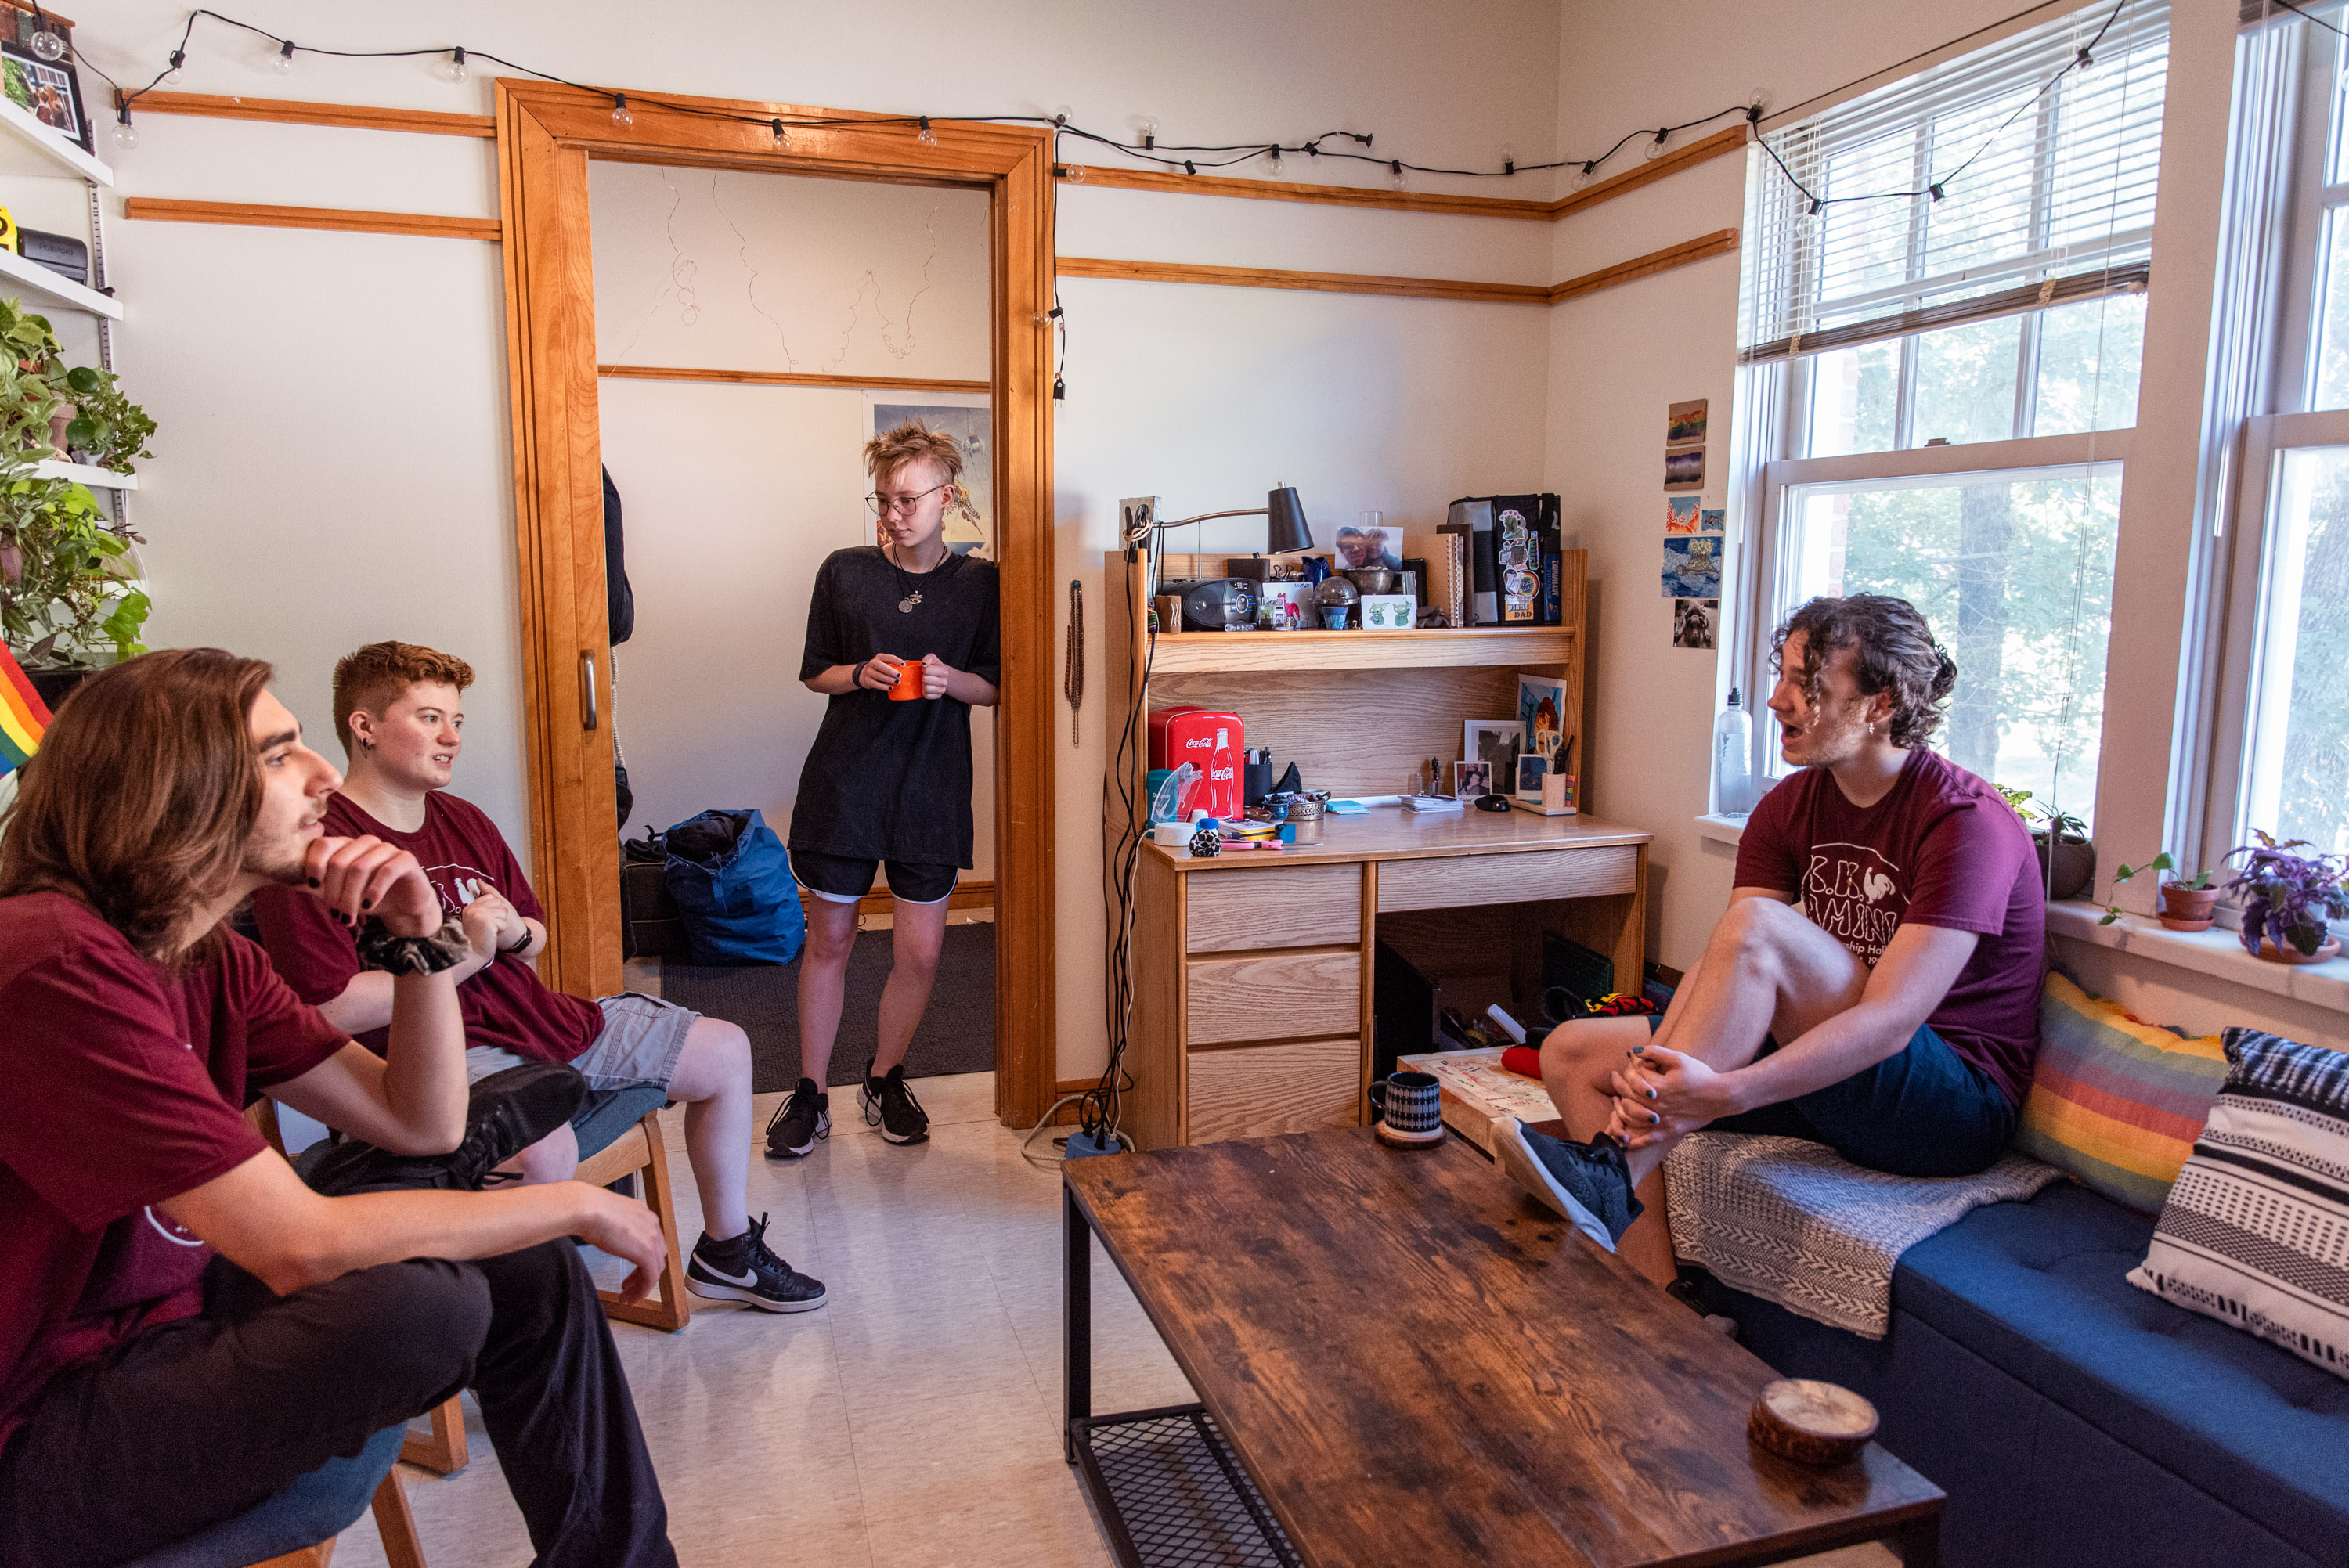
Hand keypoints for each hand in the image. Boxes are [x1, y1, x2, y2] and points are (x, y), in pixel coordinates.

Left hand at [304, 836, 441, 936]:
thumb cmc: (368, 898)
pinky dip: (374, 891)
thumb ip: (314, 885)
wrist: (405, 908)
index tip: (313, 887)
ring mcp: (387, 849)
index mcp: (347, 846)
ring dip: (351, 897)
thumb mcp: (338, 893)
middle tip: (336, 914)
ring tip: (349, 918)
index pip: (322, 844)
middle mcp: (366, 842)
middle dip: (334, 892)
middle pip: (339, 861)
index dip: (314, 865)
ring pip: (360, 867)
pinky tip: (369, 907)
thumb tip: (283, 879)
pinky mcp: (406, 860)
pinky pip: (386, 871)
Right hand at [458, 898, 505, 964]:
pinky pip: (503, 922)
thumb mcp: (478, 917)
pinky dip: (500, 931)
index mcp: (470, 907)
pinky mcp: (486, 921)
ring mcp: (478, 914)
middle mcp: (472, 908)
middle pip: (499, 904)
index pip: (492, 898)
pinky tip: (491, 936)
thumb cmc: (478, 938)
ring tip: (489, 932)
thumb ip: (482, 900)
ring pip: (503, 912)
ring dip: (500, 924)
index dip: (495, 910)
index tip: (486, 922)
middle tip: (488, 928)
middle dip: (499, 917)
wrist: (473, 955)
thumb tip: (479, 880)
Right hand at [571, 1185, 667, 1303]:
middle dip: (642, 1274)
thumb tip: (607, 1234)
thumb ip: (615, 1227)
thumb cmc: (588, 1210)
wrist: (586, 1209)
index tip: (632, 1271)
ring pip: (655, 1269)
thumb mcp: (608, 1217)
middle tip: (629, 1286)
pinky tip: (631, 1297)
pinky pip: (650, 1277)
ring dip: (641, 1286)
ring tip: (628, 1296)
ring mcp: (651, 1238)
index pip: (651, 1241)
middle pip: (655, 1256)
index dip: (643, 1259)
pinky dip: (642, 1290)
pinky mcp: (646, 1252)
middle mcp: (651, 1224)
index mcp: (643, 1213)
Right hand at [858, 653, 904, 691]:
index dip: (896, 660)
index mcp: (879, 657)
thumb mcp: (885, 663)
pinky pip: (876, 684)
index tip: (904, 664)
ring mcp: (869, 672)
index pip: (888, 657)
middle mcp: (873, 663)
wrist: (864, 674)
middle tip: (900, 676)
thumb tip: (910, 664)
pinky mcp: (867, 680)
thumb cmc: (880, 668)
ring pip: (878, 676)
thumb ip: (896, 663)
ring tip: (897, 682)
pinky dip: (883, 687)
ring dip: (889, 679)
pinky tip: (890, 688)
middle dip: (891, 671)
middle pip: (881, 666)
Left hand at [920, 653, 950, 698]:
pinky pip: (927, 696)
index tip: (926, 669)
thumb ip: (928, 658)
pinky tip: (927, 687)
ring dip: (924, 684)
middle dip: (923, 677)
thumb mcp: (932, 658)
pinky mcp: (938, 696)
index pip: (927, 670)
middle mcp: (944, 682)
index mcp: (944, 671)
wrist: (940, 676)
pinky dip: (924, 692)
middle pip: (925, 679)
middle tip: (926, 676)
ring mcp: (942, 690)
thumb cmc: (934, 666)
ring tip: (927, 681)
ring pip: (926, 688)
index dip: (924, 669)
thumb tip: (924, 664)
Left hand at [1605, 1042, 1738, 1150]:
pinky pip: (1648, 1140)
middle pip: (1628, 1096)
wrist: (1722, 1096)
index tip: (1629, 1062)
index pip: (1632, 1077)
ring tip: (1616, 1100)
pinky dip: (1634, 1142)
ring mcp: (1663, 1120)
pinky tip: (1624, 1140)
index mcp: (1658, 1086)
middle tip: (1614, 1077)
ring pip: (1632, 1118)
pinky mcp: (1670, 1131)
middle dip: (1618, 1085)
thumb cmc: (1701, 1075)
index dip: (1628, 1068)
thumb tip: (1634, 1051)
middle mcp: (1657, 1105)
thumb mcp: (1679, 1058)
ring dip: (1620, 1109)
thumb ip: (1656, 1052)